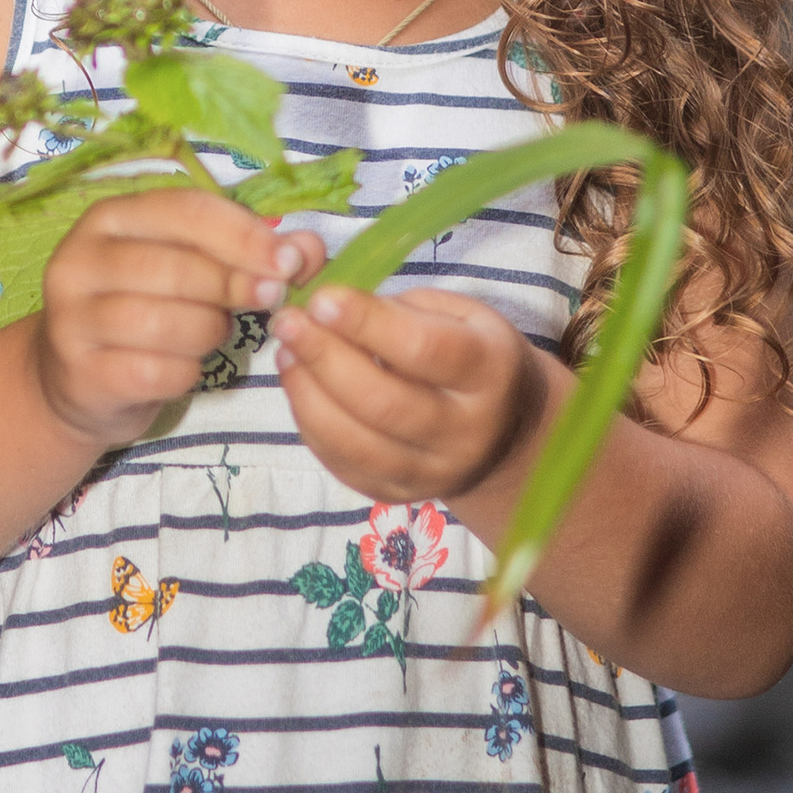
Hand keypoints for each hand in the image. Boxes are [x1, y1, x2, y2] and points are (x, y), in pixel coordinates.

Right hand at [34, 185, 324, 447]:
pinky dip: (186, 373)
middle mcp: (79, 260)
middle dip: (235, 286)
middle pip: (180, 268)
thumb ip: (249, 252)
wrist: (79, 380)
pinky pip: (159, 371)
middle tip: (268, 300)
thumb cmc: (146, 310)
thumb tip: (307, 249)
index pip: (186, 211)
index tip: (288, 261)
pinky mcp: (82, 371)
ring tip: (212, 332)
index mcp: (109, 218)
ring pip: (170, 322)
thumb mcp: (193, 269)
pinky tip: (183, 367)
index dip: (244, 235)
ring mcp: (73, 318)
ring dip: (210, 331)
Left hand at [270, 278, 547, 513]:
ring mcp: (434, 472)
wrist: (507, 435)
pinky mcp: (400, 495)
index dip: (368, 323)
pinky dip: (310, 424)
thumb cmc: (474, 356)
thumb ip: (405, 309)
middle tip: (287, 322)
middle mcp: (466, 432)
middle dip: (325, 358)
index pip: (424, 350)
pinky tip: (298, 385)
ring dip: (308, 394)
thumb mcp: (463, 316)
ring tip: (285, 353)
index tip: (322, 297)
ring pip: (357, 443)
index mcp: (488, 372)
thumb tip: (332, 307)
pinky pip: (344, 464)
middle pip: (384, 403)